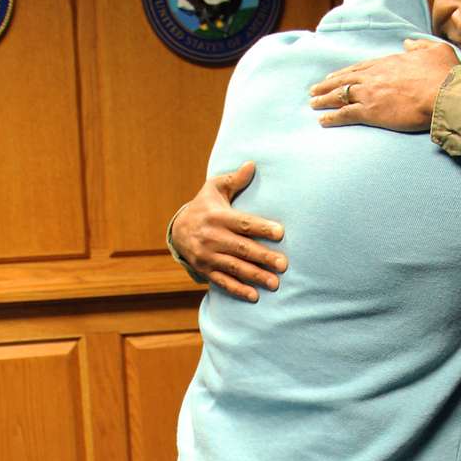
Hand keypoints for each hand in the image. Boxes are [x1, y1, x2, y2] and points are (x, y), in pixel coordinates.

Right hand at [171, 161, 286, 302]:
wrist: (177, 229)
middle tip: (283, 264)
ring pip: (234, 267)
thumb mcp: (215, 188)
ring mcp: (207, 256)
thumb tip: (253, 164)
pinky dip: (238, 289)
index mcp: (217, 217)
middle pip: (241, 248)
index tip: (281, 233)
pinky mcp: (205, 270)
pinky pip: (222, 281)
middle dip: (263, 257)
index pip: (242, 223)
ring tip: (274, 283)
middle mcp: (211, 237)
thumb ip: (235, 179)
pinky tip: (254, 296)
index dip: (261, 227)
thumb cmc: (205, 205)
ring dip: (255, 276)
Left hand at [309, 39, 459, 129]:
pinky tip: (323, 120)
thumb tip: (408, 42)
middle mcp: (375, 76)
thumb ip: (419, 45)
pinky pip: (346, 114)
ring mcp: (371, 93)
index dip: (347, 72)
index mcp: (389, 62)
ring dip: (324, 99)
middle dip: (328, 84)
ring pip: (340, 95)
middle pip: (345, 79)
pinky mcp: (371, 112)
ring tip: (313, 103)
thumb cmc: (445, 74)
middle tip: (315, 89)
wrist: (444, 94)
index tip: (336, 75)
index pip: (362, 67)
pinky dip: (333, 117)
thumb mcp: (435, 50)